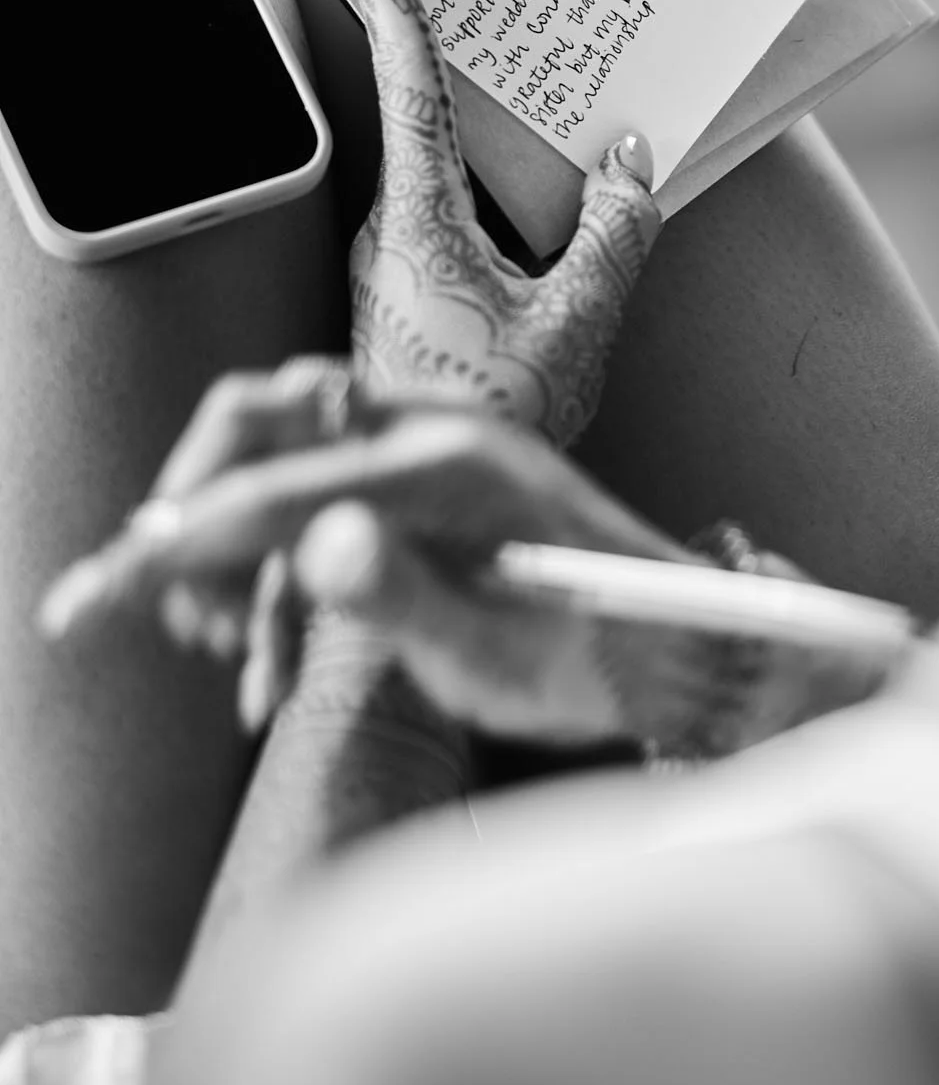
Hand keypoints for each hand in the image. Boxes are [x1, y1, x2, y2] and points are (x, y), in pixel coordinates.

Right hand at [39, 381, 896, 755]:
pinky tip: (269, 660)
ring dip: (231, 545)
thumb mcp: (504, 661)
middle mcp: (438, 436)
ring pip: (284, 458)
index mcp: (453, 472)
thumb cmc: (609, 663)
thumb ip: (402, 603)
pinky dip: (280, 565)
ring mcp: (436, 450)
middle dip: (192, 507)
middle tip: (156, 607)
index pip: (279, 486)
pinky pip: (323, 493)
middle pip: (265, 421)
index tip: (99, 591)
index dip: (178, 541)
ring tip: (226, 655)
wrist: (693, 646)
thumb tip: (316, 542)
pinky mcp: (435, 482)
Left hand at [339, 0, 659, 448]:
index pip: (404, 76)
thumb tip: (632, 160)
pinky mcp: (408, 304)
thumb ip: (614, 232)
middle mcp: (389, 233)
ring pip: (443, 177)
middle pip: (424, 118)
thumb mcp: (580, 323)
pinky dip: (494, 197)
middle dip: (451, 53)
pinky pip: (453, 222)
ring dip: (484, 141)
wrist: (429, 521)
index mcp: (418, 218)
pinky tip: (545, 215)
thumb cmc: (497, 423)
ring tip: (544, 108)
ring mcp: (392, 270)